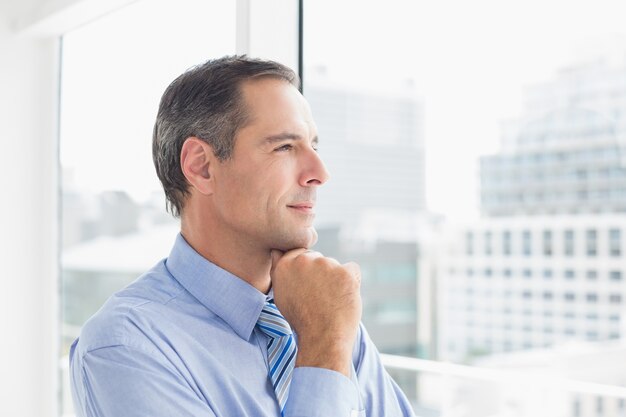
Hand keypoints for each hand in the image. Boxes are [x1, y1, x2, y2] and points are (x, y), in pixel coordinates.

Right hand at [270, 249, 361, 376]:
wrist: (322, 338)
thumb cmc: (302, 319)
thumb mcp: (282, 294)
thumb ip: (280, 270)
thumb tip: (277, 251)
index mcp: (285, 264)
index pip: (300, 254)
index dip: (307, 271)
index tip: (309, 288)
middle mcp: (304, 261)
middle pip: (318, 258)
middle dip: (321, 273)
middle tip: (320, 297)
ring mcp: (326, 265)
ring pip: (335, 266)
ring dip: (336, 278)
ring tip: (330, 301)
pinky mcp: (346, 272)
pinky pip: (352, 270)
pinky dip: (352, 282)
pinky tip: (344, 298)